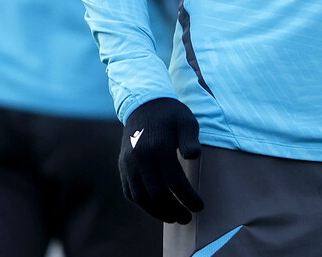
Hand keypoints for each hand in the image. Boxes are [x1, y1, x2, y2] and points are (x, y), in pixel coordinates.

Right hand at [119, 97, 203, 223]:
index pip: (174, 182)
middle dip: (174, 210)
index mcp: (158, 148)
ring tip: (173, 218)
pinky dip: (143, 204)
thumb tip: (194, 157)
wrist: (143, 104)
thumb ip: (190, 139)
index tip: (199, 207)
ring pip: (141, 198)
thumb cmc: (170, 114)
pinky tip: (156, 208)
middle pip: (157, 195)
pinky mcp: (122, 167)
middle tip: (187, 218)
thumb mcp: (186, 120)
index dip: (188, 198)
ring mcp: (128, 164)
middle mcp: (140, 159)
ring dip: (158, 212)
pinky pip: (130, 193)